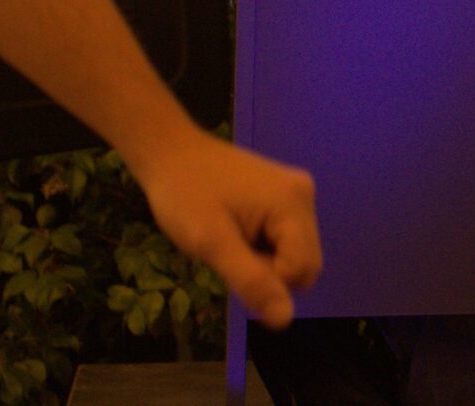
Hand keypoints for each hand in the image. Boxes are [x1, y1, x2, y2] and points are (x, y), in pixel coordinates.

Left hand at [130, 131, 321, 329]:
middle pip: (305, 263)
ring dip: (265, 260)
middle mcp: (304, 195)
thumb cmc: (185, 195)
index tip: (230, 259)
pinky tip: (237, 230)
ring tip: (230, 239)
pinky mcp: (285, 194)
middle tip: (229, 251)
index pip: (301, 271)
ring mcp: (296, 192)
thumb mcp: (211, 243)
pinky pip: (286, 238)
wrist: (170, 153)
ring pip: (296, 253)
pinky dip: (263, 246)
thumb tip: (284, 321)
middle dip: (269, 270)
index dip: (267, 279)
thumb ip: (251, 280)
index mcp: (292, 204)